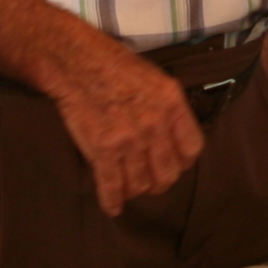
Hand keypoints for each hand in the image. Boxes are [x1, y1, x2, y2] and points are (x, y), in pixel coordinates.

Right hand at [50, 41, 205, 213]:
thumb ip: (168, 109)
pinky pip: (112, 186)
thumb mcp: (155, 79)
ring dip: (134, 190)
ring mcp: (129, 138)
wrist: (75, 61)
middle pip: (167, 174)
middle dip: (158, 182)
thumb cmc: (113, 65)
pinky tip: (112, 206)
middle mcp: (155, 123)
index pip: (191, 151)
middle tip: (148, 180)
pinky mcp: (103, 148)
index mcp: (171, 103)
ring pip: (140, 184)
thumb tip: (173, 138)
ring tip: (128, 187)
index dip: (182, 163)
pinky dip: (112, 201)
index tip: (172, 164)